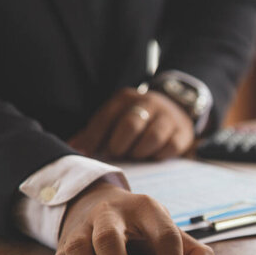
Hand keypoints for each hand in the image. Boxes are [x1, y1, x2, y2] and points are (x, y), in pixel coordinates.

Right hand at [55, 181, 215, 254]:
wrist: (97, 202)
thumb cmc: (140, 226)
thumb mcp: (169, 230)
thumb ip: (193, 253)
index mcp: (146, 208)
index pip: (164, 233)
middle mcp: (111, 213)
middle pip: (108, 239)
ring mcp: (84, 225)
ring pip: (80, 251)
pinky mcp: (66, 241)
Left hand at [68, 88, 194, 160]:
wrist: (176, 106)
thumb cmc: (137, 118)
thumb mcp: (116, 116)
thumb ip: (94, 132)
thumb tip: (73, 149)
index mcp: (125, 98)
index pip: (106, 117)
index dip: (94, 138)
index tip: (86, 155)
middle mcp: (148, 103)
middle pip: (130, 125)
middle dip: (119, 145)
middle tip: (117, 153)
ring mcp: (167, 117)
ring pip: (152, 136)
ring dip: (139, 151)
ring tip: (135, 154)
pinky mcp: (182, 132)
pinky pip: (170, 147)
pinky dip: (159, 155)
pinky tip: (153, 156)